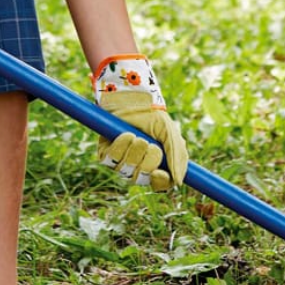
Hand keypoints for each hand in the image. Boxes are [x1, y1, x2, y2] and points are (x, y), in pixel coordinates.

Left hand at [93, 55, 187, 191]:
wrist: (135, 100)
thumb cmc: (153, 117)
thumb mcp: (171, 135)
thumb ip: (177, 157)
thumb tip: (178, 182)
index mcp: (156, 165)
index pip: (159, 184)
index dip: (159, 182)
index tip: (158, 173)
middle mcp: (138, 166)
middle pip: (142, 178)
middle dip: (147, 161)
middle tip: (149, 144)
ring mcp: (121, 162)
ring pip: (126, 170)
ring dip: (134, 152)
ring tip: (136, 136)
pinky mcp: (105, 154)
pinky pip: (111, 160)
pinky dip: (120, 146)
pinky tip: (126, 135)